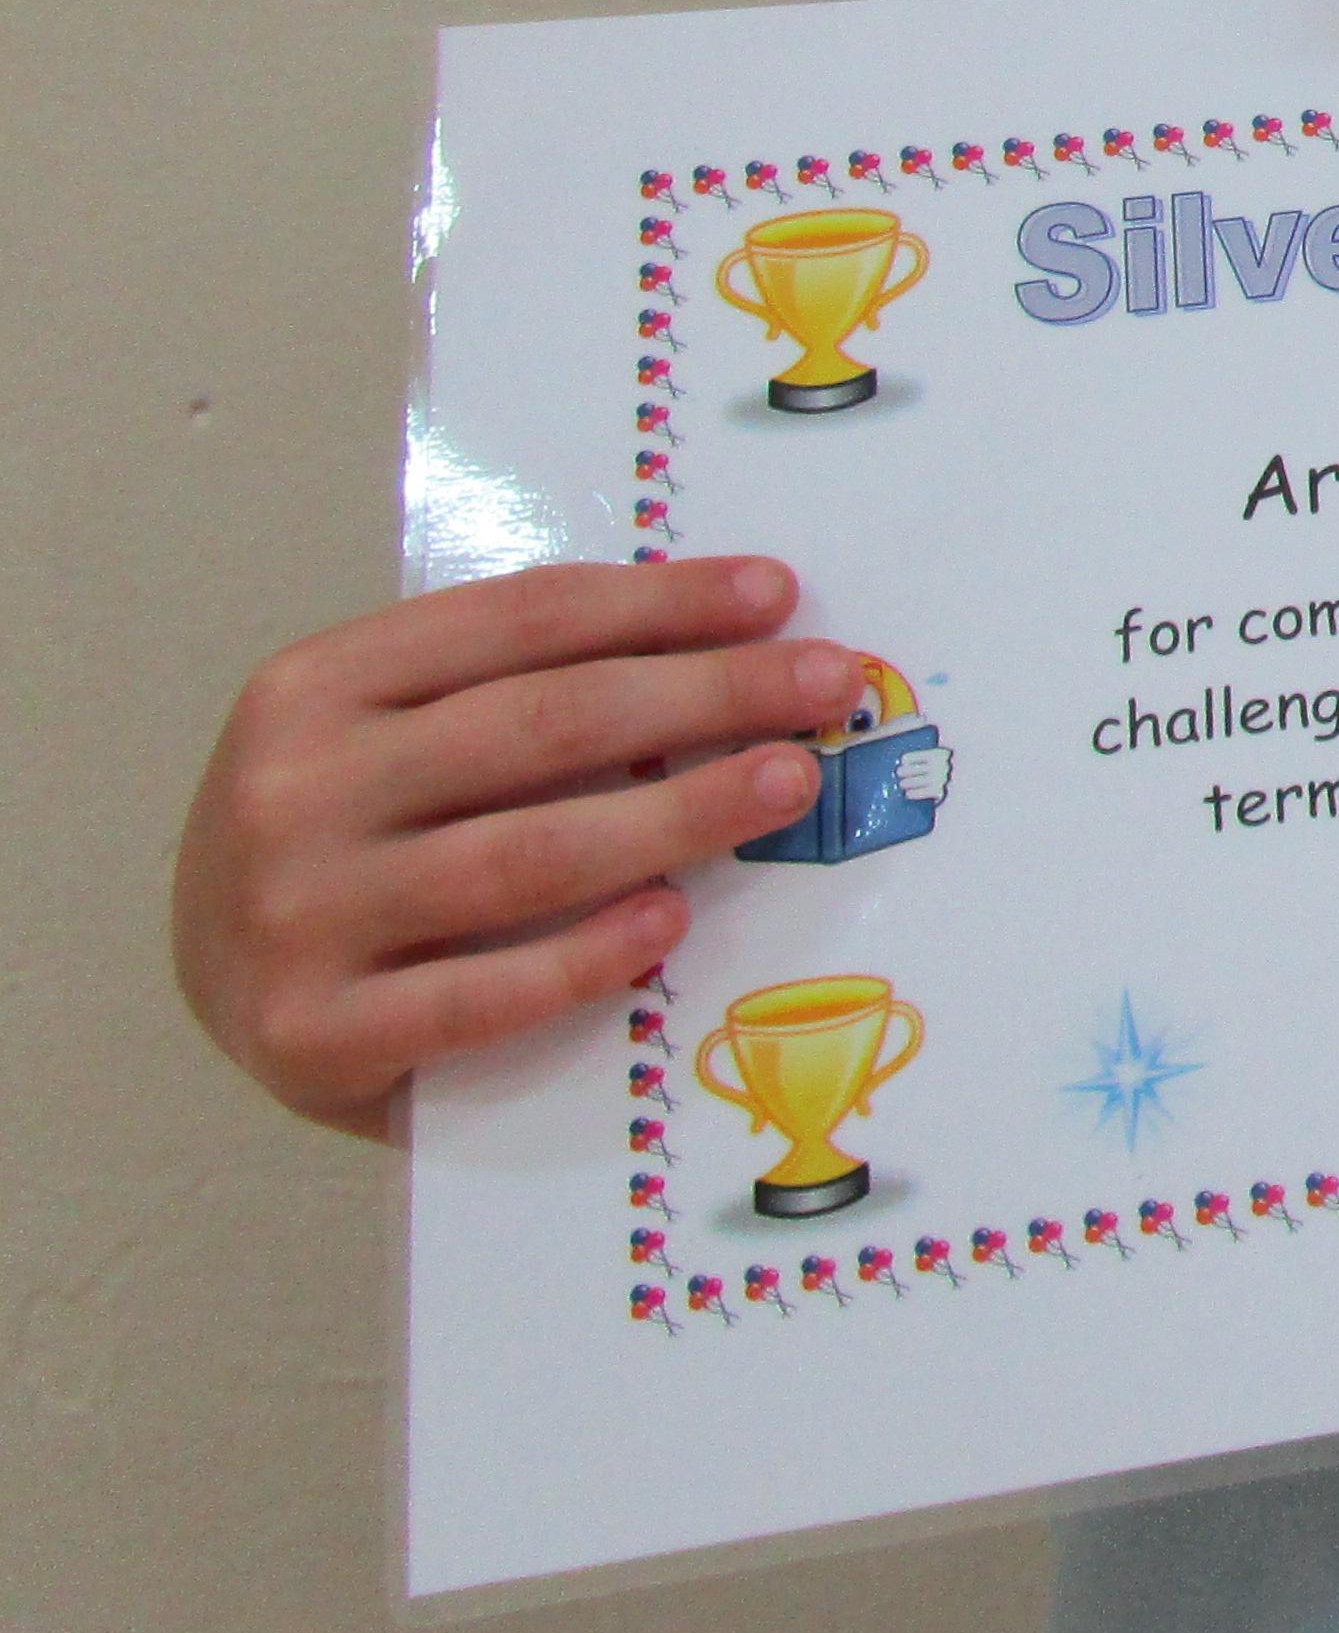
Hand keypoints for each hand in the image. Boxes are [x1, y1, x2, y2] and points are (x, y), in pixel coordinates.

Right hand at [175, 561, 863, 1140]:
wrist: (218, 983)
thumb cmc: (346, 838)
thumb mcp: (391, 730)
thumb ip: (512, 687)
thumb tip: (723, 638)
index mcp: (313, 687)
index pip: (522, 623)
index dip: (661, 603)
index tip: (779, 595)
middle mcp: (293, 791)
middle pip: (545, 725)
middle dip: (706, 694)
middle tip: (825, 683)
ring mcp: (296, 917)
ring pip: (526, 855)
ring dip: (679, 815)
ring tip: (788, 782)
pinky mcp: (314, 1037)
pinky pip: (479, 997)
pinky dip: (584, 957)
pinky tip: (672, 921)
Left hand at [891, 741, 954, 806]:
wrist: (973, 780)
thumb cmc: (956, 767)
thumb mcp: (948, 757)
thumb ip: (932, 757)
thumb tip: (909, 763)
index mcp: (940, 754)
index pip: (917, 756)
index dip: (908, 759)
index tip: (904, 761)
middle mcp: (939, 766)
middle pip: (913, 769)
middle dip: (904, 771)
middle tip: (900, 773)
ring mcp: (940, 779)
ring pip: (915, 781)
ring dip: (907, 783)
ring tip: (902, 784)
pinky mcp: (941, 792)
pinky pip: (922, 793)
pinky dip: (913, 793)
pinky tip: (908, 794)